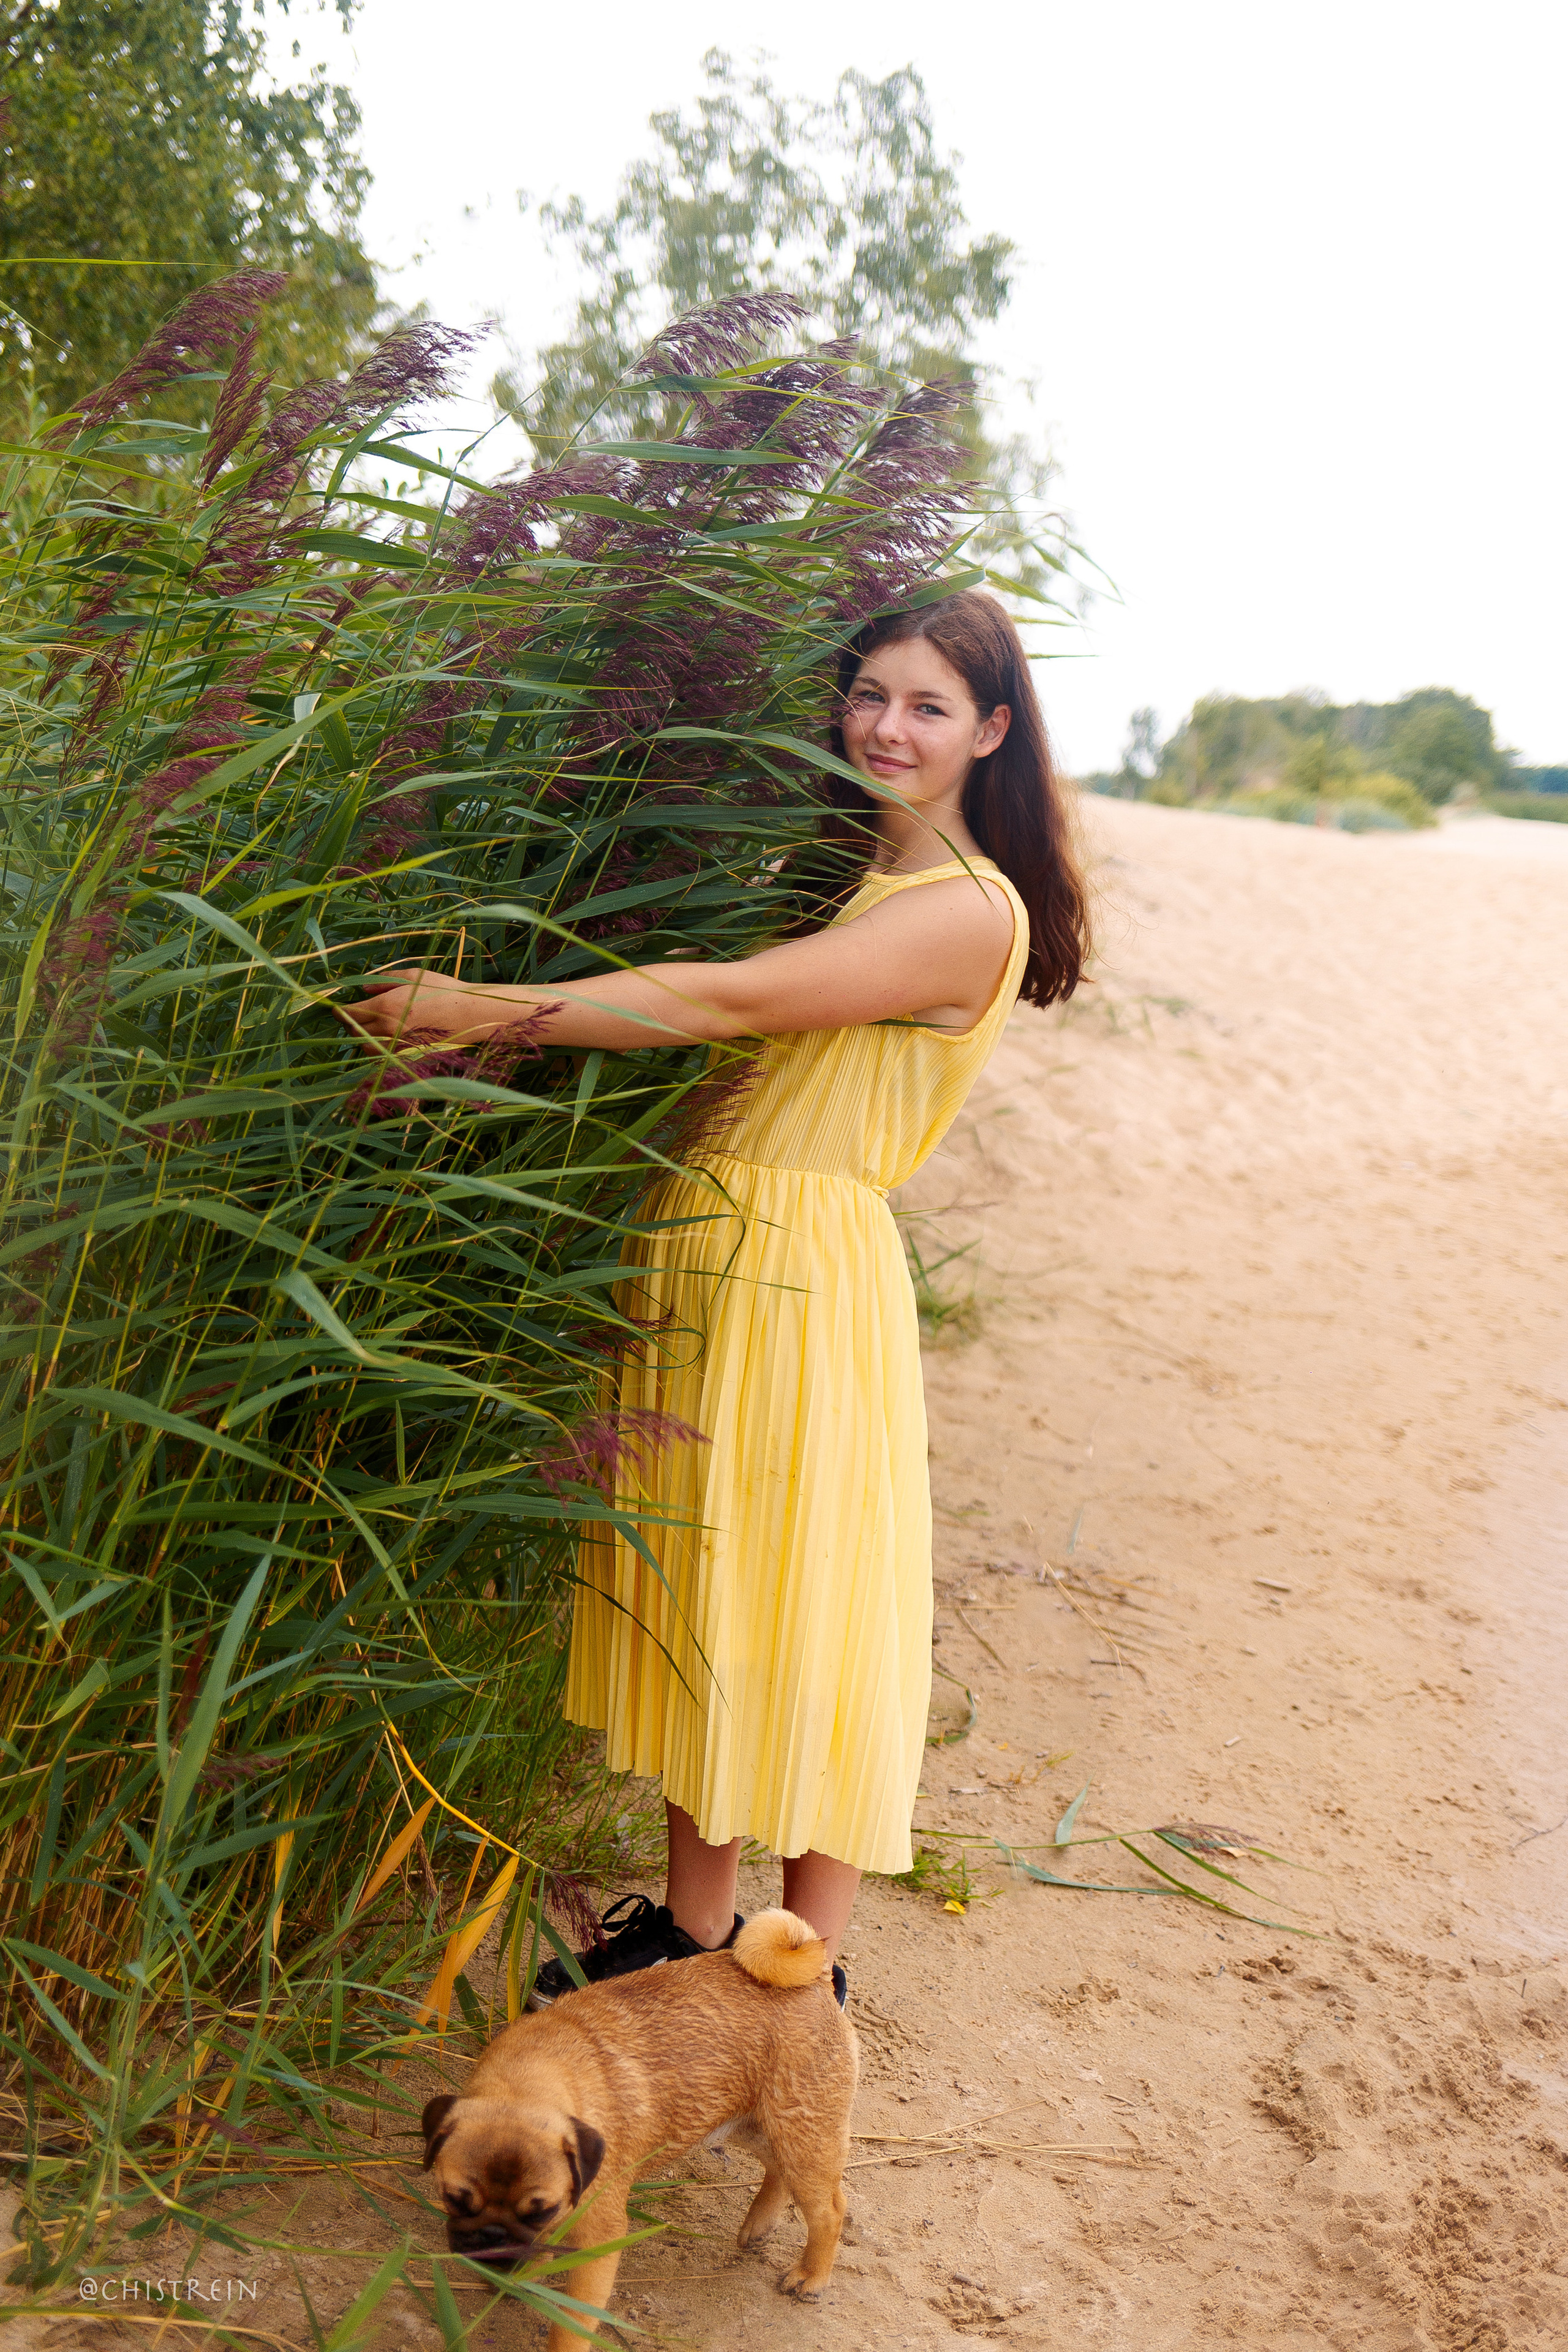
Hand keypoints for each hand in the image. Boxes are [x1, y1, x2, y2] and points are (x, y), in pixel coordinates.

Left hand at [341, 968, 497, 1048]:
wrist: (472, 1014)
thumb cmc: (444, 990)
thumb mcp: (414, 976)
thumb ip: (384, 981)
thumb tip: (364, 988)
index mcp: (386, 1006)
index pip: (350, 1014)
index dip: (339, 1011)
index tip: (336, 1009)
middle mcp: (389, 1029)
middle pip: (355, 1031)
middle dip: (351, 1023)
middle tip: (353, 1015)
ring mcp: (399, 1045)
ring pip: (368, 1048)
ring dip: (364, 1038)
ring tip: (369, 1028)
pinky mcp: (410, 1055)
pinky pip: (385, 1056)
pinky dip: (380, 1048)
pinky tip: (386, 1039)